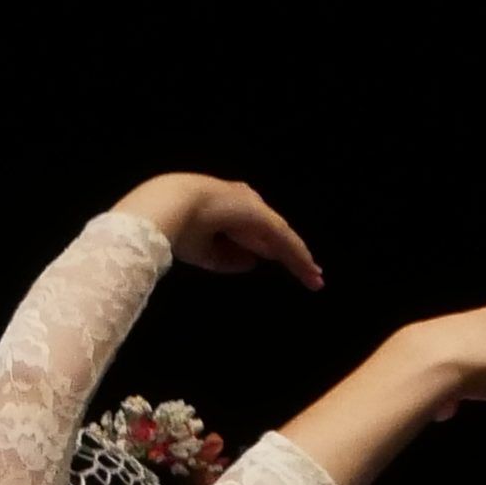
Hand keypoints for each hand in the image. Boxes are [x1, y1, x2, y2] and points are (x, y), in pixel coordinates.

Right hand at [112, 173, 324, 288]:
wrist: (170, 208)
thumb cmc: (176, 227)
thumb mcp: (204, 250)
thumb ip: (228, 257)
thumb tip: (252, 262)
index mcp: (225, 206)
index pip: (252, 228)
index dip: (265, 246)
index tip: (273, 262)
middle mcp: (244, 204)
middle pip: (273, 233)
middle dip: (290, 254)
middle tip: (309, 272)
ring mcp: (255, 210)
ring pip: (284, 239)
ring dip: (300, 260)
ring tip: (315, 280)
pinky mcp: (264, 219)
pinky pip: (286, 241)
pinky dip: (299, 257)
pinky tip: (309, 272)